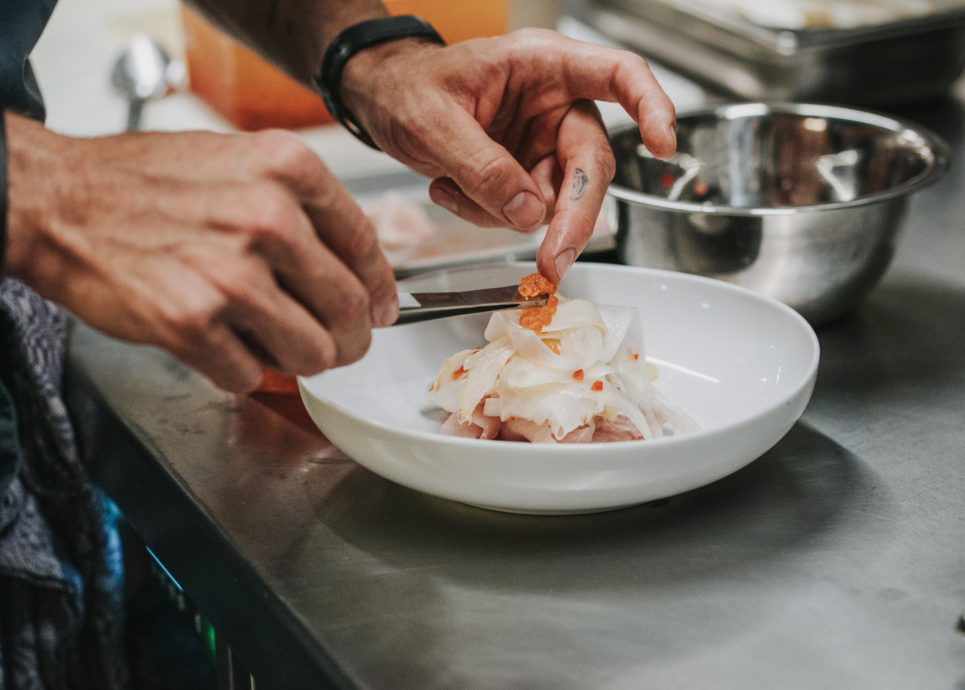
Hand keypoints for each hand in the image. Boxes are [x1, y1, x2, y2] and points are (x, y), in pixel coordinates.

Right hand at [3, 113, 397, 391]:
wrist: (56, 201)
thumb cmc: (143, 182)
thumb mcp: (239, 162)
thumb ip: (303, 208)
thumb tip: (356, 268)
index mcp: (288, 170)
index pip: (366, 248)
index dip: (380, 291)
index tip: (380, 311)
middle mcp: (268, 218)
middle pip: (350, 310)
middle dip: (351, 340)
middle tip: (339, 346)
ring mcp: (231, 273)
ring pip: (314, 353)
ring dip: (301, 361)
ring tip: (276, 346)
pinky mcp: (193, 323)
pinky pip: (253, 375)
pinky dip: (245, 372)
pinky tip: (225, 347)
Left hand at [340, 28, 676, 283]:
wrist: (383, 104)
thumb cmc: (407, 87)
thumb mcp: (433, 122)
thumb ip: (481, 166)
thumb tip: (529, 212)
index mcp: (544, 67)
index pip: (619, 75)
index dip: (652, 106)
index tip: (663, 146)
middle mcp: (554, 107)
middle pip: (592, 165)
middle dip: (571, 216)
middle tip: (553, 260)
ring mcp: (542, 145)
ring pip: (556, 201)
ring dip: (505, 212)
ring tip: (454, 186)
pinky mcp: (525, 176)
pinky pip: (524, 215)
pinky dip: (488, 215)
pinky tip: (454, 189)